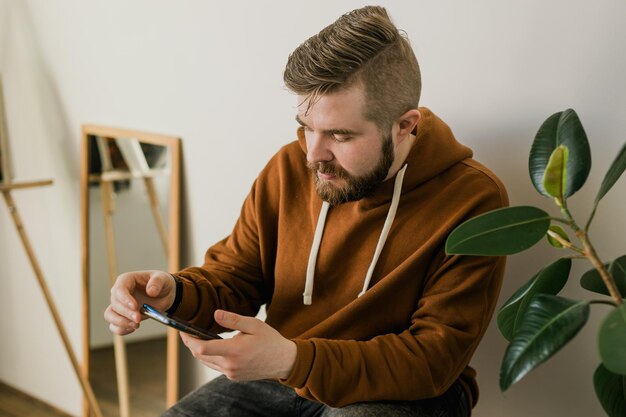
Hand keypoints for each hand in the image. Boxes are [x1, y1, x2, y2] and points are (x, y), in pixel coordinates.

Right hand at [104, 270, 176, 335]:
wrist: (164, 295)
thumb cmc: (161, 283)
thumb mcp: (163, 278)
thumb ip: (157, 282)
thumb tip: (151, 291)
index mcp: (127, 280)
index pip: (119, 288)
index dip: (125, 298)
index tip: (135, 307)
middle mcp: (119, 292)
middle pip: (115, 304)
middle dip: (126, 313)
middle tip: (138, 319)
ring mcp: (120, 305)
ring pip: (109, 315)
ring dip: (121, 322)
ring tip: (136, 325)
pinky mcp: (122, 316)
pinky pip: (114, 325)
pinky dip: (120, 329)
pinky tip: (132, 329)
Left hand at [181, 310, 296, 380]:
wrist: (284, 360)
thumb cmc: (270, 340)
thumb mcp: (254, 324)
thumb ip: (233, 320)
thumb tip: (215, 314)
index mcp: (234, 351)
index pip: (201, 348)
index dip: (189, 340)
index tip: (183, 331)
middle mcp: (230, 365)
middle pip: (200, 356)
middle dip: (191, 344)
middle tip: (187, 332)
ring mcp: (231, 373)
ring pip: (206, 362)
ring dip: (199, 351)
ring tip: (196, 337)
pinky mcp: (234, 376)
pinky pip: (215, 366)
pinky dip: (209, 357)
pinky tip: (212, 347)